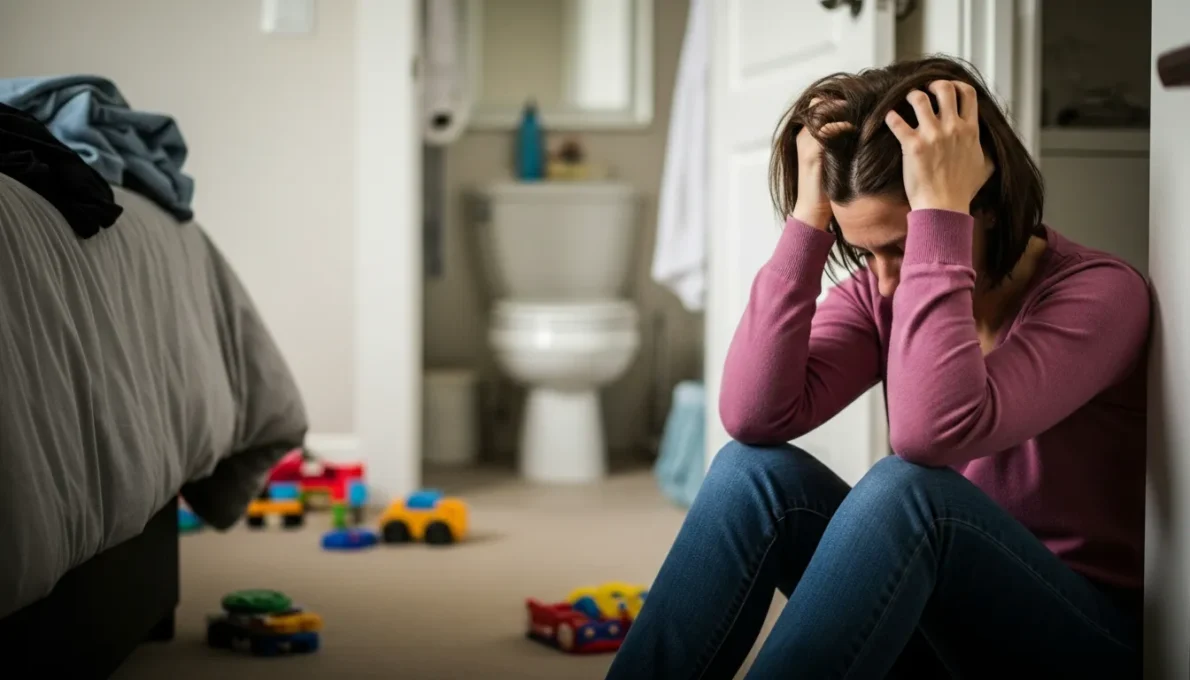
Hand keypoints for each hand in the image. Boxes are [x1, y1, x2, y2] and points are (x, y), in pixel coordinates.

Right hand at [792, 99, 851, 229]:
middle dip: (841, 101)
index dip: (837, 100)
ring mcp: (805, 145)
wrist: (812, 210)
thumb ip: (838, 143)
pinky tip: (855, 128)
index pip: (819, 105)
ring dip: (841, 109)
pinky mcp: (811, 155)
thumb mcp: (832, 159)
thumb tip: (859, 128)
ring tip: (862, 109)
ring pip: (820, 113)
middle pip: (819, 104)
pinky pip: (824, 131)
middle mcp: (803, 137)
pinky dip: (841, 126)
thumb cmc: (825, 187)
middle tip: (863, 99)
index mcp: (807, 136)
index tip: (859, 99)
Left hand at [884, 80, 993, 213]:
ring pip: (920, 99)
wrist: (944, 207)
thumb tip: (989, 144)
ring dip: (911, 96)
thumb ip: (986, 150)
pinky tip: (889, 118)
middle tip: (925, 91)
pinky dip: (890, 117)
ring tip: (906, 101)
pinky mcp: (912, 146)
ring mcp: (932, 136)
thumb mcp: (985, 167)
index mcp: (970, 130)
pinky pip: (897, 121)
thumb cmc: (963, 191)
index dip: (956, 85)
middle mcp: (952, 128)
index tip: (948, 88)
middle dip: (933, 84)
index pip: (968, 93)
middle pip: (944, 89)